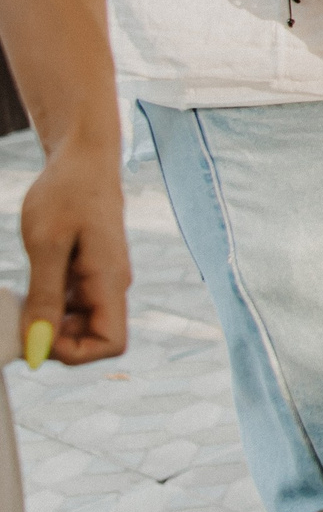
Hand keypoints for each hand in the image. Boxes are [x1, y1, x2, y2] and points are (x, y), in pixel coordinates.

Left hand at [19, 142, 129, 364]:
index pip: (110, 343)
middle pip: (94, 339)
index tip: (37, 334)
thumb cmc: (67, 193)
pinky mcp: (89, 273)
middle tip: (20, 317)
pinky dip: (47, 304)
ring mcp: (102, 280)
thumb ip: (45, 298)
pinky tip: (30, 282)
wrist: (83, 159)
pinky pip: (72, 305)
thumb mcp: (46, 246)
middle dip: (55, 339)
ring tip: (23, 294)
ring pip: (80, 324)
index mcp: (110, 281)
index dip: (74, 352)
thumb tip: (38, 345)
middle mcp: (112, 285)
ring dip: (48, 321)